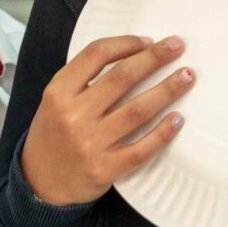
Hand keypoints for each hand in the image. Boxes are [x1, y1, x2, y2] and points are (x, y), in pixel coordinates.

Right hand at [20, 35, 194, 207]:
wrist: (40, 185)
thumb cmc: (54, 136)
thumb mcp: (55, 101)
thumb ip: (82, 80)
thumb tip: (132, 55)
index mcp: (58, 92)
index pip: (96, 54)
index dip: (126, 43)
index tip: (149, 41)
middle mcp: (73, 115)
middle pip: (122, 77)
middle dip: (155, 58)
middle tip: (178, 46)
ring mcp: (90, 143)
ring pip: (137, 110)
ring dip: (167, 90)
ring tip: (187, 76)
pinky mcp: (105, 169)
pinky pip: (141, 149)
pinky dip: (163, 133)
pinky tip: (178, 119)